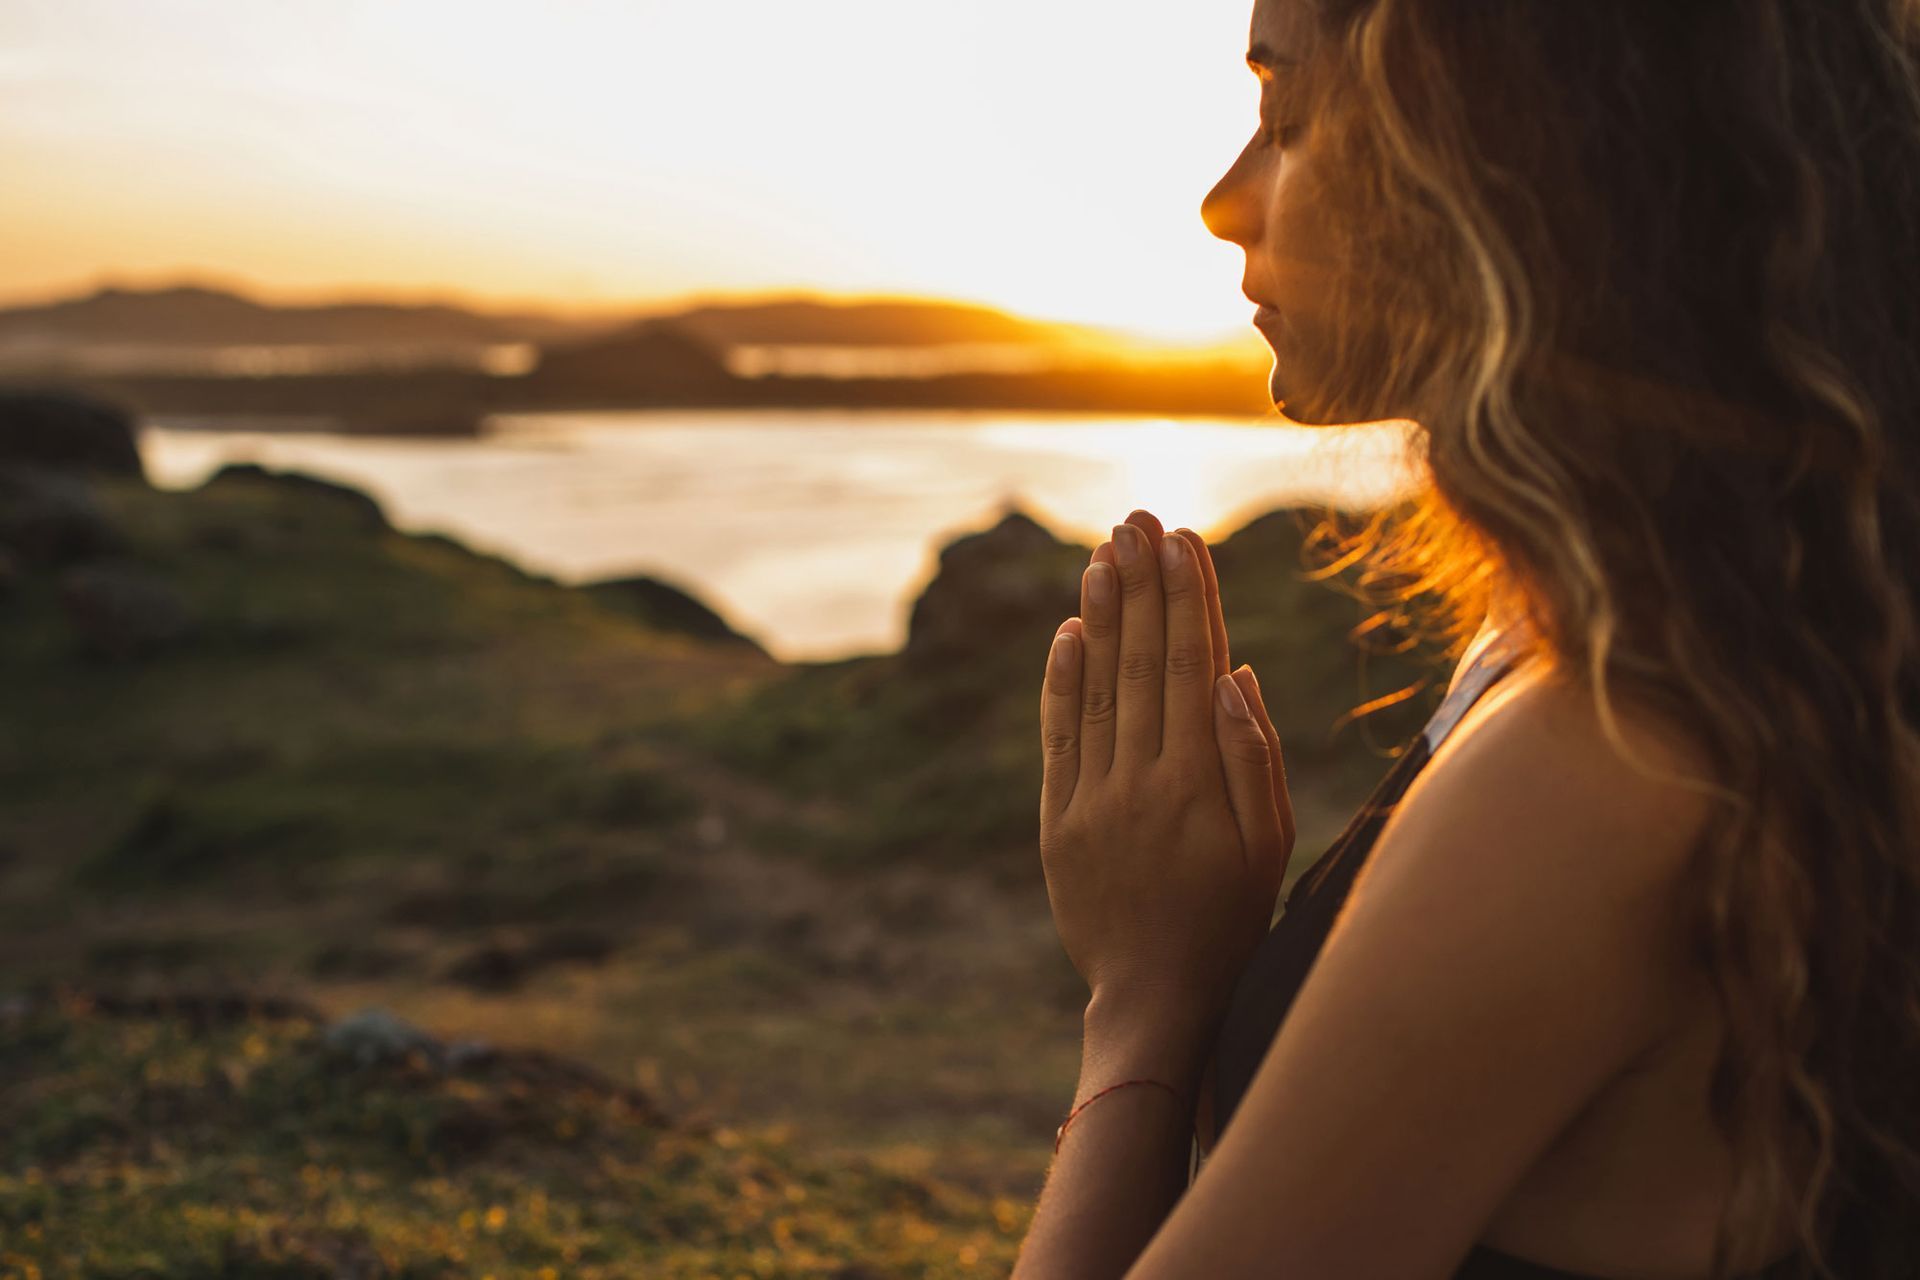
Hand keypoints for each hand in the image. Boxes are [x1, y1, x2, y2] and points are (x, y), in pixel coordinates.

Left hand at [1038, 509, 1296, 1042]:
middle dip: (1141, 585)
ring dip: (1101, 615)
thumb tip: (1235, 672)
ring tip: (1104, 553)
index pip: (1192, 665)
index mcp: (1197, 782)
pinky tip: (1068, 630)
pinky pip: (1059, 736)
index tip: (1183, 538)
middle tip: (1137, 519)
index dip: (1188, 597)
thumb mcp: (1268, 846)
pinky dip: (1061, 680)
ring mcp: (1092, 799)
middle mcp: (1140, 781)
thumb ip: (1252, 757)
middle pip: (1141, 662)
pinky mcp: (1058, 820)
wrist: (1155, 997)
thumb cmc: (1229, 919)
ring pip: (1097, 687)